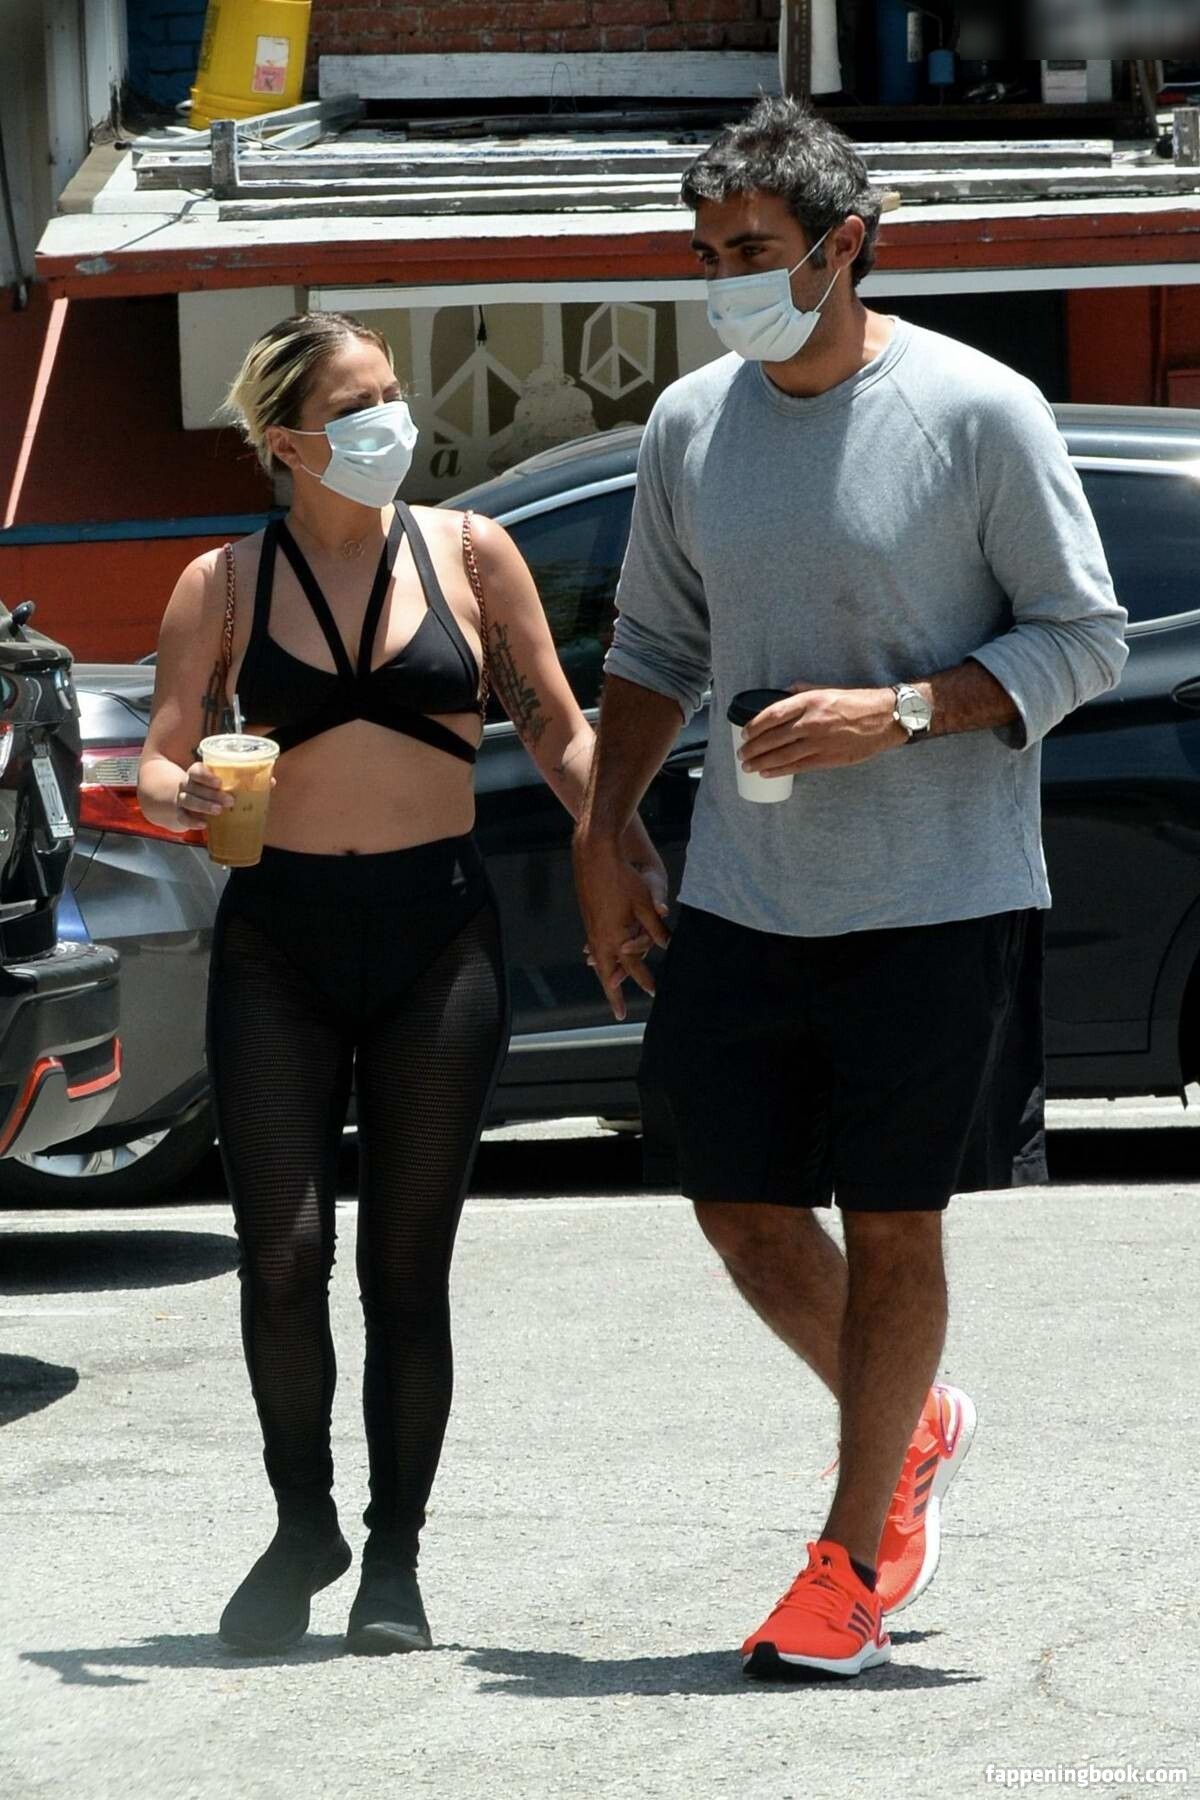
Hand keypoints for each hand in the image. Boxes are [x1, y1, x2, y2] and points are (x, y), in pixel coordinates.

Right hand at [174, 762, 232, 829]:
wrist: (189, 802)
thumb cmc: (210, 790)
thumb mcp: (219, 784)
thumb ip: (235, 783)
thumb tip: (262, 780)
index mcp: (195, 774)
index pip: (196, 771)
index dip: (206, 776)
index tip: (219, 783)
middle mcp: (186, 785)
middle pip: (195, 787)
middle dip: (212, 794)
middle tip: (229, 801)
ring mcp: (181, 799)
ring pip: (187, 800)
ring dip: (203, 805)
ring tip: (218, 810)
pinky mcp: (180, 813)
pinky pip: (182, 817)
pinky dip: (192, 822)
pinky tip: (204, 824)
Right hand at [573, 832, 670, 1022]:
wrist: (595, 854)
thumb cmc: (623, 877)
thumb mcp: (645, 902)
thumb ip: (656, 927)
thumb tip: (667, 943)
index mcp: (616, 937)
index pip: (633, 966)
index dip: (645, 980)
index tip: (654, 992)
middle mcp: (600, 937)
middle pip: (607, 973)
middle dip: (614, 994)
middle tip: (618, 1012)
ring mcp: (591, 928)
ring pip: (599, 960)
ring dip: (605, 976)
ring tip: (610, 989)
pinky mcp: (588, 918)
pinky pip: (594, 946)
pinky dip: (599, 958)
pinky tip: (597, 959)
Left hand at [739, 683, 906, 775]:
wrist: (886, 717)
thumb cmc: (857, 701)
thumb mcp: (827, 689)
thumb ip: (802, 692)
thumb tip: (782, 694)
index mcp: (809, 701)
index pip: (772, 715)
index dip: (754, 726)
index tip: (745, 733)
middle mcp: (810, 722)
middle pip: (772, 737)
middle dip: (753, 747)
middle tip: (741, 753)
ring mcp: (818, 742)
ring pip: (781, 755)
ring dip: (760, 761)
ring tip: (748, 765)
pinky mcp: (827, 758)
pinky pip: (797, 766)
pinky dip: (779, 770)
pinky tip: (767, 772)